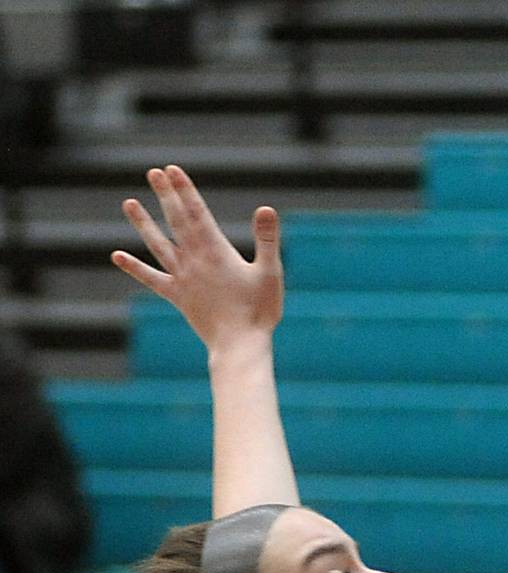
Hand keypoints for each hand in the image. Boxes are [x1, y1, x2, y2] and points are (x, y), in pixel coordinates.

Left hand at [112, 165, 282, 353]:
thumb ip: (267, 240)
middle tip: (154, 173)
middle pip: (176, 221)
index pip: (196, 212)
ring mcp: (182, 278)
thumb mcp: (270, 273)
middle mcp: (194, 260)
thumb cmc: (259, 312)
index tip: (172, 170)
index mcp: (216, 251)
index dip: (184, 190)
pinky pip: (152, 279)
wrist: (239, 346)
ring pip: (159, 244)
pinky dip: (134, 268)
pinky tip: (117, 256)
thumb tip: (266, 208)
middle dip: (165, 196)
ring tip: (128, 202)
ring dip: (143, 223)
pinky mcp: (177, 297)